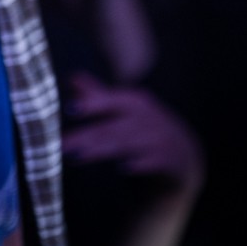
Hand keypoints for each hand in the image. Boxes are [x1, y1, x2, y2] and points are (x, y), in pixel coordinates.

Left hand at [62, 72, 203, 191]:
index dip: (90, 104)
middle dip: (86, 136)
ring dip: (102, 150)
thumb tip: (71, 77)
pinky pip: (155, 161)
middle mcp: (146, 118)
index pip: (109, 101)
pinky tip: (123, 168)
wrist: (185, 154)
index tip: (69, 109)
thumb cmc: (143, 127)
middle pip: (111, 127)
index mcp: (133, 102)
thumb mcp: (123, 109)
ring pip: (127, 144)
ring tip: (77, 156)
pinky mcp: (171, 160)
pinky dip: (140, 164)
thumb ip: (97, 96)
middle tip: (61, 144)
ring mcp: (160, 138)